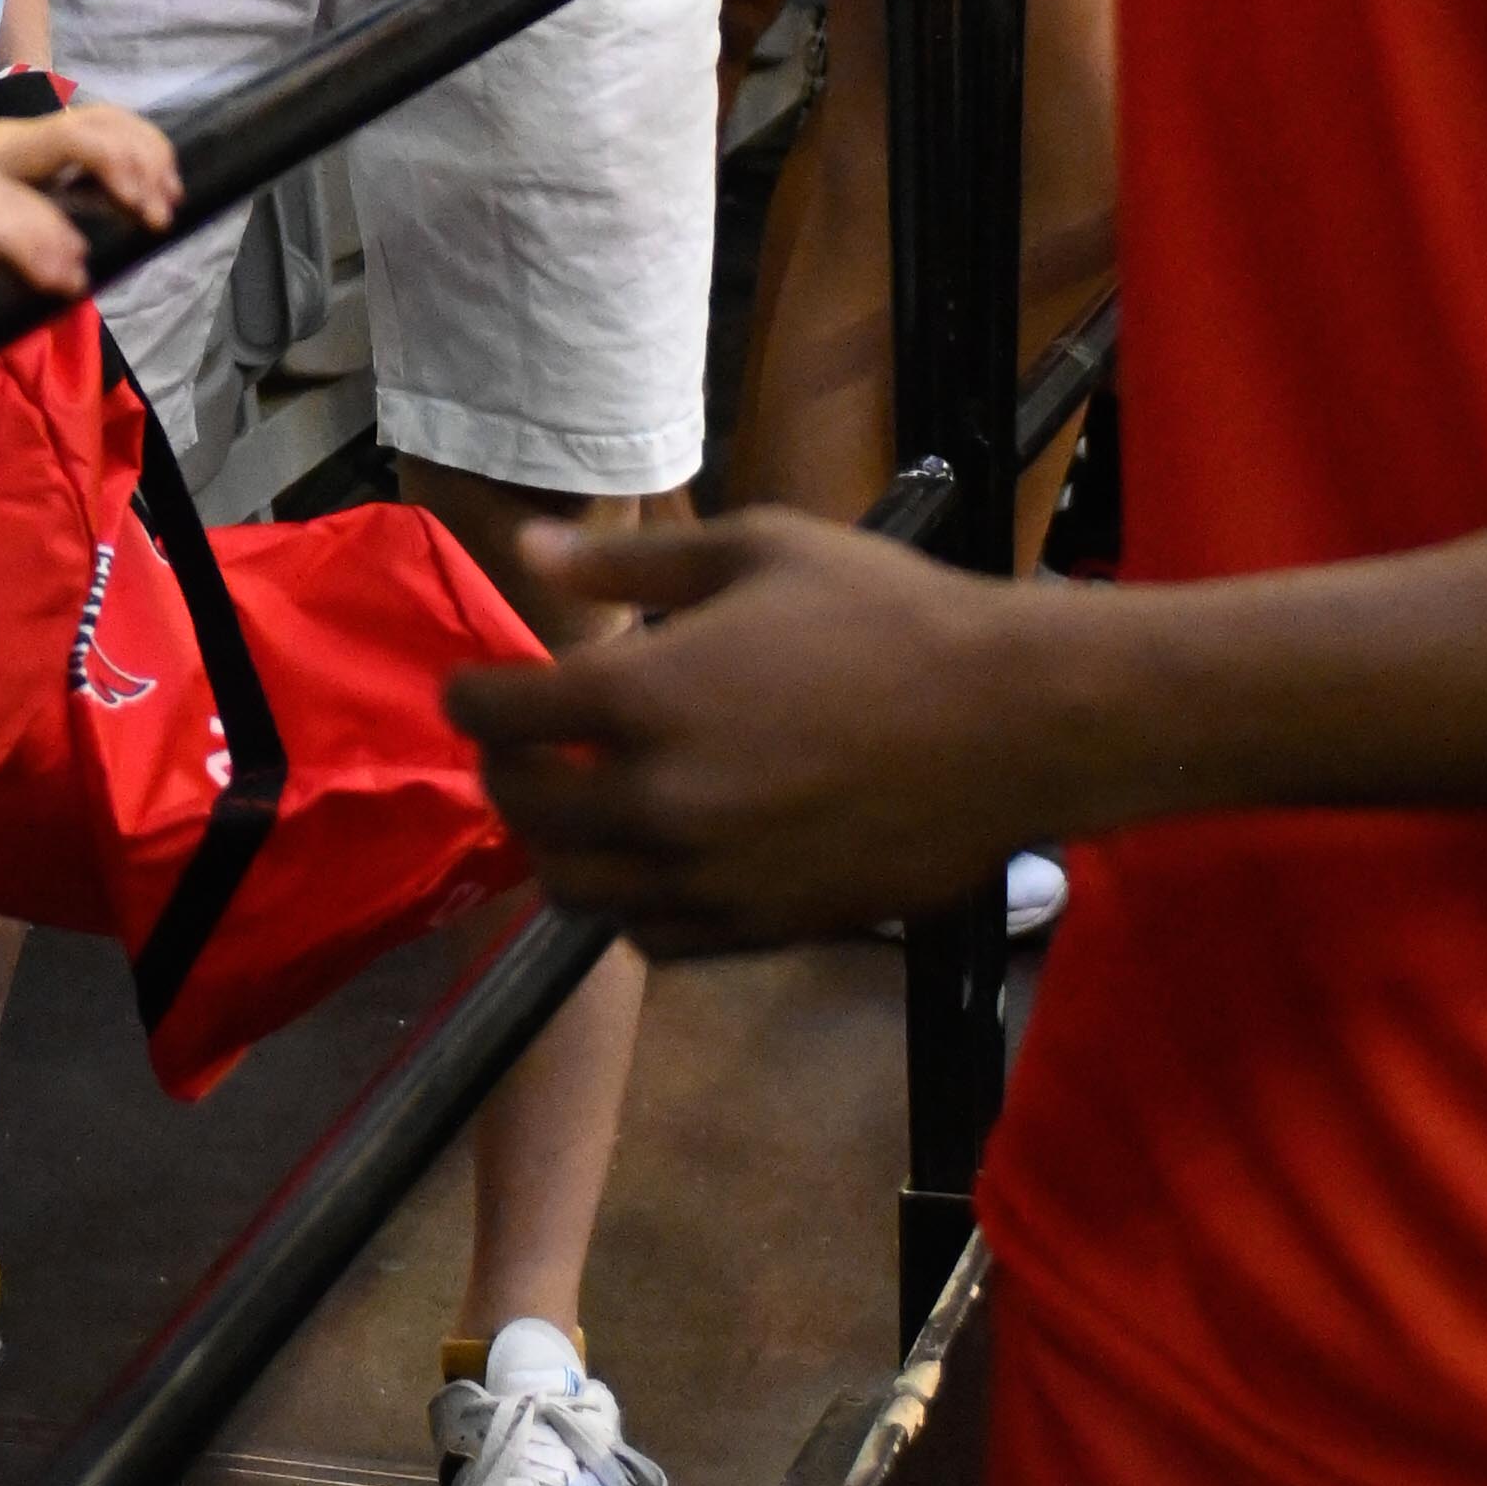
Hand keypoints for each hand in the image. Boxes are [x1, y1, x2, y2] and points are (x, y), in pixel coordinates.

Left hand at [447, 504, 1080, 946]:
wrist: (1011, 722)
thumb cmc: (890, 614)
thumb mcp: (758, 548)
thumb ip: (629, 562)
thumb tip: (529, 550)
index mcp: (640, 697)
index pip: (491, 713)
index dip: (475, 693)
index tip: (491, 685)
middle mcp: (653, 801)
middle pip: (519, 809)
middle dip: (510, 768)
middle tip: (538, 741)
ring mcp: (704, 877)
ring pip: (572, 889)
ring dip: (563, 845)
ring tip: (592, 802)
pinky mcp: (756, 928)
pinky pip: (648, 936)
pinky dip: (631, 900)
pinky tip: (660, 855)